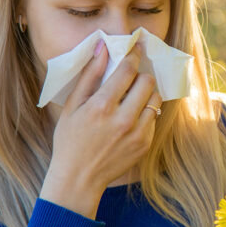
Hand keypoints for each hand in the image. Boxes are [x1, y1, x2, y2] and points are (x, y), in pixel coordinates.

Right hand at [39, 41, 161, 217]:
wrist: (78, 178)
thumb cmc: (70, 139)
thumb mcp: (73, 106)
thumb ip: (90, 75)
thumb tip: (102, 47)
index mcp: (102, 106)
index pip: (128, 70)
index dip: (134, 55)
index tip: (136, 48)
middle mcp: (123, 119)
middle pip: (147, 81)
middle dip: (140, 75)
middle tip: (131, 78)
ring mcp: (137, 133)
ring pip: (155, 98)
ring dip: (145, 94)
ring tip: (131, 99)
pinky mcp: (145, 144)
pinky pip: (154, 117)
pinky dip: (145, 113)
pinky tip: (130, 118)